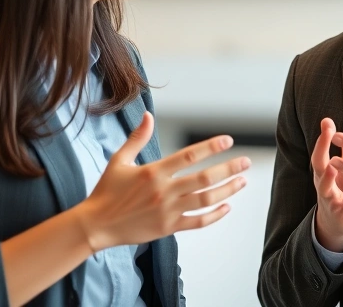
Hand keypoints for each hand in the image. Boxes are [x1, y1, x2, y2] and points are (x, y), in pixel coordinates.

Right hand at [77, 112, 248, 251]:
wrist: (96, 225)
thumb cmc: (107, 191)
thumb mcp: (119, 160)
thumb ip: (137, 138)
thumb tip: (148, 115)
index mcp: (153, 172)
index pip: (189, 155)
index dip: (211, 146)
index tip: (228, 140)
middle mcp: (163, 191)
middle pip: (204, 178)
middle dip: (229, 169)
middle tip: (246, 162)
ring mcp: (167, 211)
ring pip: (205, 200)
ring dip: (227, 190)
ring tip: (242, 182)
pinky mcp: (168, 228)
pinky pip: (197, 222)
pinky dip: (214, 215)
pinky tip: (227, 207)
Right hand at [312, 118, 342, 251]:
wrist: (335, 224)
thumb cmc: (340, 193)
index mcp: (323, 173)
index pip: (320, 151)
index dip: (323, 137)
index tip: (327, 121)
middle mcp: (322, 184)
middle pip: (318, 165)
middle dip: (322, 148)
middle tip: (327, 133)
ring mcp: (329, 200)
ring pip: (325, 188)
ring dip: (327, 177)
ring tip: (331, 167)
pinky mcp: (341, 214)